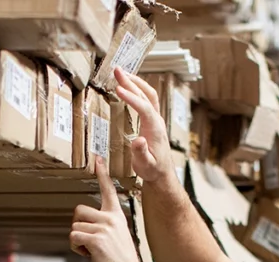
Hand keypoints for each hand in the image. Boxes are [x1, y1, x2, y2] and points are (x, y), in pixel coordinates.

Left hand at [70, 157, 142, 261]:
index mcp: (117, 216)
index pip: (108, 190)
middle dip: (78, 226)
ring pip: (75, 226)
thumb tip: (86, 227)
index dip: (102, 174)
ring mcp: (104, 228)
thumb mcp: (118, 237)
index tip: (97, 159)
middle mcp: (111, 218)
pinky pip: (74, 238)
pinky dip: (77, 249)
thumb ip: (105, 227)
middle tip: (89, 241)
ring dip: (78, 241)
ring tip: (93, 251)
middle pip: (79, 211)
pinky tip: (90, 255)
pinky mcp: (96, 238)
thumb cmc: (121, 261)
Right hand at [114, 67, 174, 184]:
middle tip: (116, 70)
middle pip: (146, 95)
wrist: (162, 173)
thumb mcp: (145, 165)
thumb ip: (141, 153)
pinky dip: (137, 89)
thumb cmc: (153, 170)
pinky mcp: (153, 120)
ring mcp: (156, 119)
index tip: (118, 89)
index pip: (144, 108)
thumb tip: (138, 140)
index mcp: (155, 129)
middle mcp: (157, 121)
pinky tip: (128, 85)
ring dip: (135, 82)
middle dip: (131, 82)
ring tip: (120, 72)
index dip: (131, 98)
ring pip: (148, 95)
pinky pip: (146, 99)